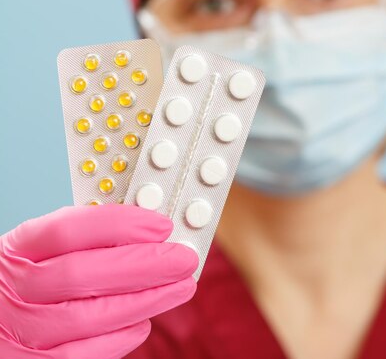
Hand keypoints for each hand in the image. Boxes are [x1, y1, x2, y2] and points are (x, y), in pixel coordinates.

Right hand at [0, 205, 197, 357]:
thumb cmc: (25, 279)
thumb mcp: (39, 250)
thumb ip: (82, 240)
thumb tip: (146, 234)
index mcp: (18, 248)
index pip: (67, 229)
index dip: (118, 225)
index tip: (161, 225)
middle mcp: (14, 288)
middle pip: (82, 273)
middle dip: (142, 265)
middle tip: (183, 258)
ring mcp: (19, 330)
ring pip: (87, 317)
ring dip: (143, 301)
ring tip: (180, 287)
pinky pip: (77, 356)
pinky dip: (116, 340)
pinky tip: (144, 323)